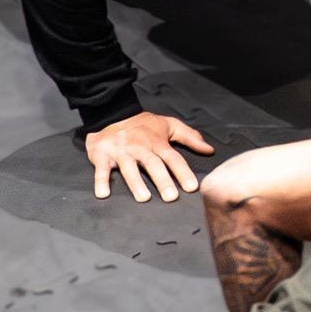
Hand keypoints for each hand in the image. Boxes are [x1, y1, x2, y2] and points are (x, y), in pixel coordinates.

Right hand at [85, 112, 212, 203]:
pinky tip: (103, 194)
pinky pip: (102, 169)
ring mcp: (121, 151)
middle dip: (162, 180)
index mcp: (157, 142)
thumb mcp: (168, 125)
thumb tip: (209, 149)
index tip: (191, 187)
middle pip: (152, 164)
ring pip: (129, 168)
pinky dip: (101, 181)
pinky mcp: (102, 155)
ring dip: (136, 183)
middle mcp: (140, 147)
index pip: (173, 158)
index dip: (182, 172)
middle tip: (170, 197)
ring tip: (144, 198)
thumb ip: (190, 137)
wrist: (111, 114)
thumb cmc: (143, 125)